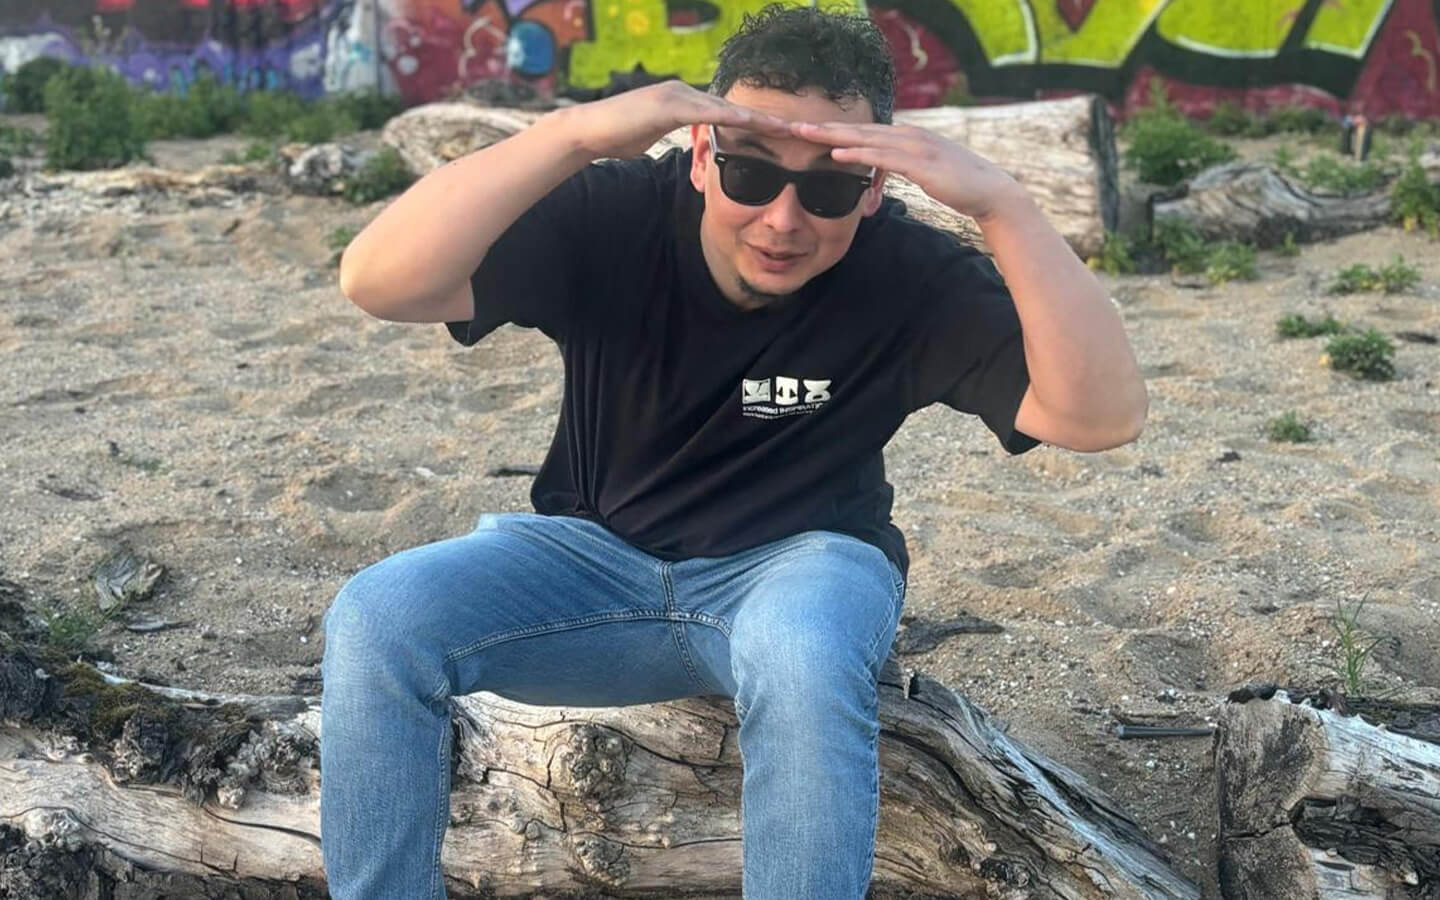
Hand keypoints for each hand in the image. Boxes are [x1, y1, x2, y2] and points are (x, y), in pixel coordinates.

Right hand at [564, 81, 791, 159]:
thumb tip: (683, 148)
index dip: (755, 125)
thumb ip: (672, 138)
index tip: (781, 136)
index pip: (727, 115)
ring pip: (726, 107)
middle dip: (766, 120)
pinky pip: (706, 111)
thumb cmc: (616, 138)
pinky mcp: (669, 103)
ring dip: (757, 118)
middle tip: (798, 129)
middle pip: (734, 108)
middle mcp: (685, 94)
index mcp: (684, 103)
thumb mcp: (652, 139)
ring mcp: (677, 95)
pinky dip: (730, 116)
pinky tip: (751, 122)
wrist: (587, 132)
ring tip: (786, 127)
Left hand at [789, 120, 1023, 221]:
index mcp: (907, 137)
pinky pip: (882, 157)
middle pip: (859, 128)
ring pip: (866, 138)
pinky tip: (838, 152)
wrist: (990, 191)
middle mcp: (908, 136)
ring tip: (806, 133)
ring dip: (834, 134)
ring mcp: (915, 147)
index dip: (835, 128)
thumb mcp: (922, 173)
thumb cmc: (957, 184)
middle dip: (825, 126)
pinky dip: (858, 152)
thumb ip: (898, 170)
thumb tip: (874, 180)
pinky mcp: (920, 163)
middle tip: (793, 125)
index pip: (865, 131)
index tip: (808, 129)